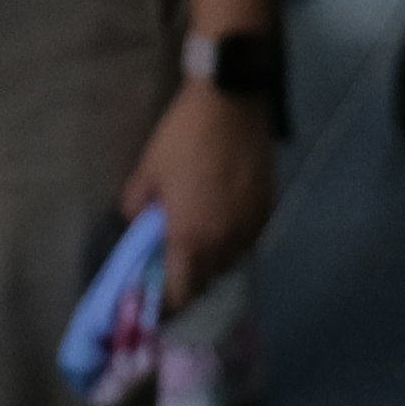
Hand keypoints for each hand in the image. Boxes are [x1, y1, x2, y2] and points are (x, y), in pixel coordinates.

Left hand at [124, 74, 275, 303]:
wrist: (231, 102)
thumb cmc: (183, 138)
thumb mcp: (147, 172)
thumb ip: (137, 210)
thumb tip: (139, 228)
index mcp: (190, 240)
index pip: (180, 295)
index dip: (166, 303)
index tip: (155, 298)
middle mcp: (224, 244)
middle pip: (206, 283)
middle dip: (188, 280)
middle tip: (173, 262)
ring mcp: (250, 228)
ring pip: (229, 262)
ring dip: (213, 259)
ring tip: (200, 237)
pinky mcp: (268, 209)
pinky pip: (247, 239)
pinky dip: (233, 238)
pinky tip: (223, 217)